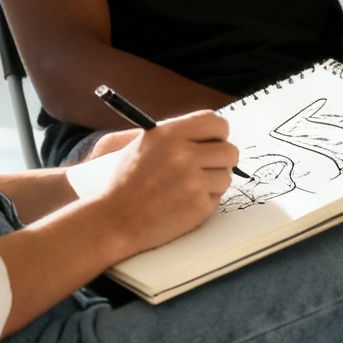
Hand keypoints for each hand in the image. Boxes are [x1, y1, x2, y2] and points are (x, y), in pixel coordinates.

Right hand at [78, 111, 238, 255]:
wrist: (113, 219)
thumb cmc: (125, 182)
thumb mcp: (144, 144)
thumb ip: (177, 134)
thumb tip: (211, 132)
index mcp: (170, 134)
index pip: (216, 123)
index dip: (218, 133)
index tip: (213, 141)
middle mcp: (184, 155)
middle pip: (230, 150)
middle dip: (222, 159)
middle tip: (209, 166)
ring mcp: (193, 182)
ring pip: (226, 176)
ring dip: (213, 182)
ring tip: (188, 187)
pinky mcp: (199, 206)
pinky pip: (217, 198)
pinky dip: (205, 201)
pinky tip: (183, 202)